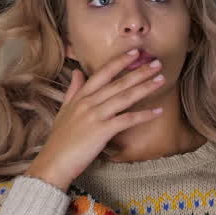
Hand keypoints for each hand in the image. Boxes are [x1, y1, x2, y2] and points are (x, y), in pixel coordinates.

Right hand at [25, 49, 165, 189]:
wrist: (54, 162)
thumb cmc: (60, 140)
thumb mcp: (64, 111)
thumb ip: (73, 90)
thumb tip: (78, 72)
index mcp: (80, 97)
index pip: (102, 73)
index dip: (119, 62)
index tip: (135, 52)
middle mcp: (88, 103)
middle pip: (118, 83)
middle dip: (139, 72)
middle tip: (157, 63)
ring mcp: (95, 116)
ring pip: (124, 97)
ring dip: (145, 88)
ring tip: (161, 80)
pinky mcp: (102, 131)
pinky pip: (127, 120)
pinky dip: (144, 115)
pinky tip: (158, 111)